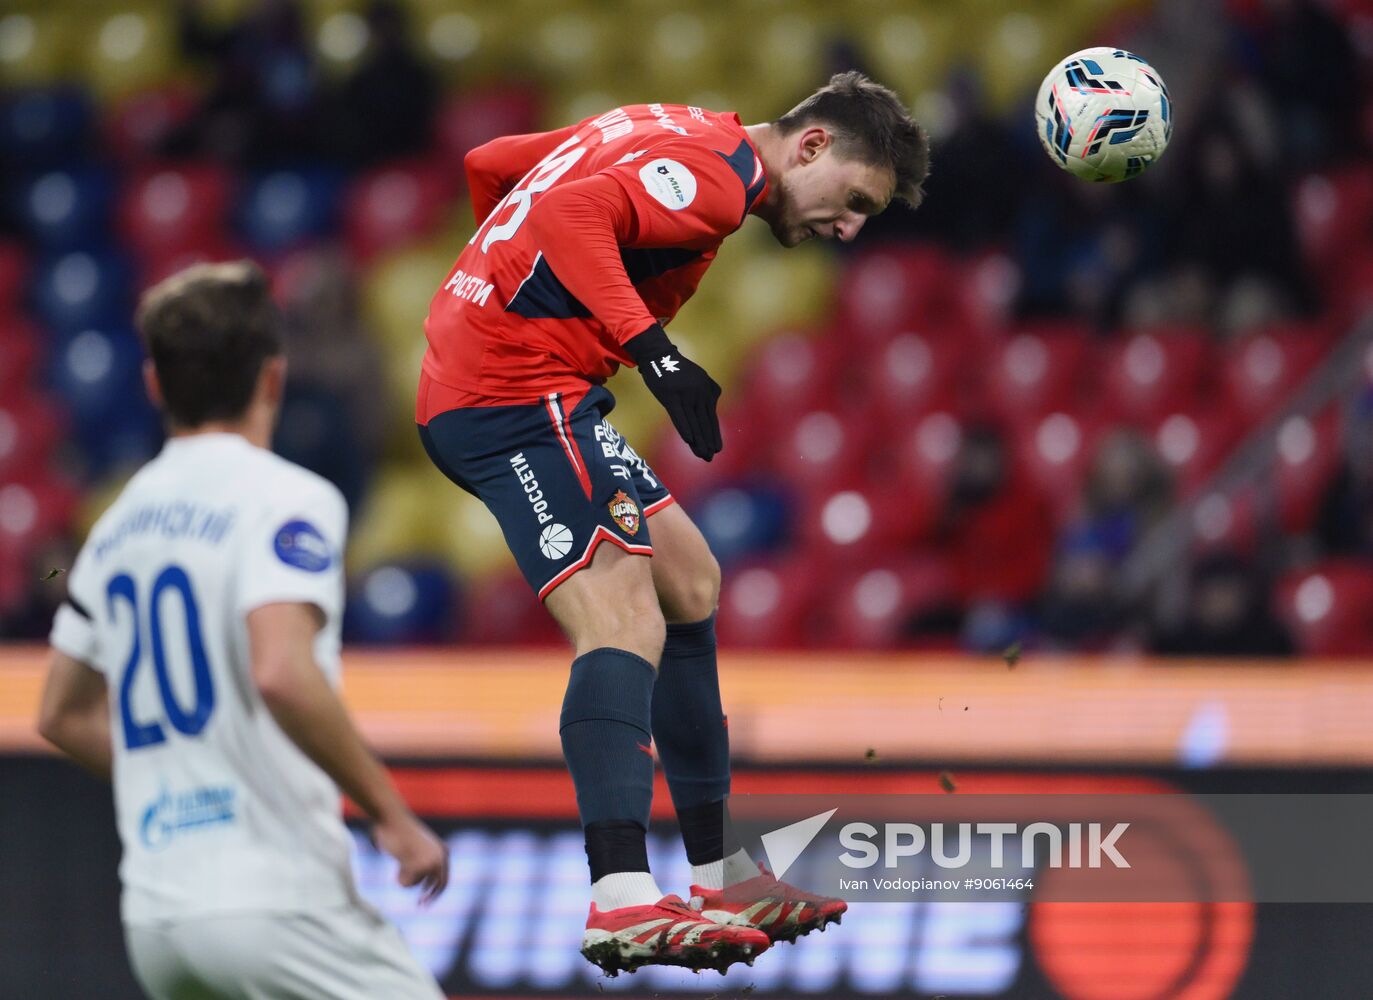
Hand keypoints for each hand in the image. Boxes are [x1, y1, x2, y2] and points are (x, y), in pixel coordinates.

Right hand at [373, 811, 448, 904]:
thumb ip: (424, 860)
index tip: (426, 902)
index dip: (436, 892)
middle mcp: (440, 858)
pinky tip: (398, 860)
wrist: (393, 819)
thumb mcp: (419, 846)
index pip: (444, 879)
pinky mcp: (416, 865)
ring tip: (400, 860)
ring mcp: (429, 862)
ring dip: (405, 878)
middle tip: (420, 905)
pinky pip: (406, 883)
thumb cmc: (402, 831)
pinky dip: (400, 876)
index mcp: (443, 852)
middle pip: (437, 886)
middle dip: (429, 897)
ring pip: (416, 884)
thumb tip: (427, 883)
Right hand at [626, 324, 722, 460]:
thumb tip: (714, 403)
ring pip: (694, 421)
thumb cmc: (678, 369)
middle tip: (710, 457)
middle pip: (704, 422)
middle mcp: (700, 393)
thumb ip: (709, 390)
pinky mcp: (670, 395)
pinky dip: (684, 428)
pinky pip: (678, 415)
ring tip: (702, 455)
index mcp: (708, 390)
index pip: (712, 417)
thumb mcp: (700, 376)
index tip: (718, 449)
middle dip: (708, 441)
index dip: (714, 434)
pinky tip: (689, 440)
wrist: (659, 355)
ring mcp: (686, 394)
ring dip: (699, 440)